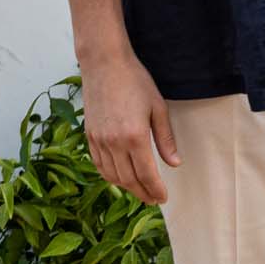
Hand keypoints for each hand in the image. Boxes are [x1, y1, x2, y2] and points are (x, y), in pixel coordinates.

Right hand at [80, 50, 181, 204]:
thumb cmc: (135, 81)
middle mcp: (114, 142)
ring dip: (126, 187)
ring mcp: (99, 140)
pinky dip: (109, 175)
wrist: (104, 64)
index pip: (147, 174)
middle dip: (142, 193)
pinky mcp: (89, 135)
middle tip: (153, 199)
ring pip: (112, 175)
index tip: (163, 198)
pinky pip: (99, 164)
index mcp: (135, 136)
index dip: (156, 189)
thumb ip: (165, 139)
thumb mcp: (158, 108)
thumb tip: (175, 164)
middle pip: (128, 179)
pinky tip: (119, 177)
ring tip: (139, 190)